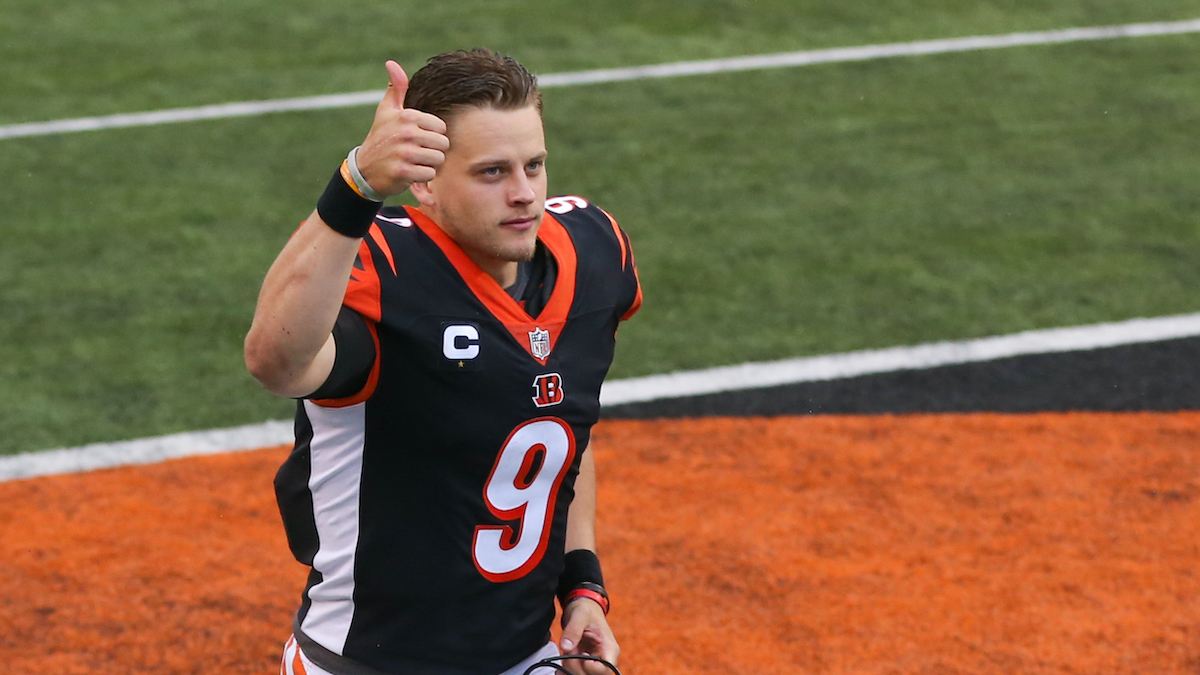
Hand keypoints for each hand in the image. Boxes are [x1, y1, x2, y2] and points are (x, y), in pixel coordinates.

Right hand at [354, 60, 449, 197]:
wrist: (365, 169)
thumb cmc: (380, 136)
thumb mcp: (386, 110)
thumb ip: (396, 88)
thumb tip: (391, 63)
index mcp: (407, 116)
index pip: (441, 127)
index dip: (432, 135)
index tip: (417, 138)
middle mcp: (406, 132)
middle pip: (443, 144)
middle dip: (433, 150)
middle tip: (417, 152)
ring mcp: (404, 153)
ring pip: (438, 159)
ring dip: (429, 164)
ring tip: (414, 161)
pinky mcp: (403, 171)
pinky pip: (430, 174)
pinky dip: (423, 176)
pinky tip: (411, 172)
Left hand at [559, 598, 619, 674]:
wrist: (583, 609)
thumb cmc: (586, 610)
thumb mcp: (580, 615)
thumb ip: (573, 630)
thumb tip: (565, 647)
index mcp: (609, 648)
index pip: (607, 668)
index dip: (593, 668)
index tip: (581, 657)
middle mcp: (604, 658)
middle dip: (577, 668)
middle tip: (568, 652)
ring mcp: (594, 662)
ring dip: (570, 670)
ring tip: (563, 658)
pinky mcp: (584, 664)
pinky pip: (577, 673)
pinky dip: (567, 672)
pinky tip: (559, 668)